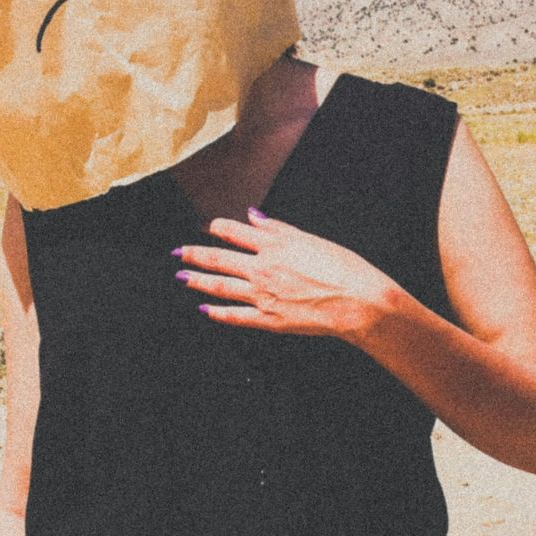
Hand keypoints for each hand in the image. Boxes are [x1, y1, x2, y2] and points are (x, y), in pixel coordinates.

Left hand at [175, 208, 404, 344]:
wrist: (357, 300)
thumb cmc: (343, 268)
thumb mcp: (310, 239)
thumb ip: (278, 228)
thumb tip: (253, 216)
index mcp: (274, 244)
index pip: (234, 232)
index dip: (217, 228)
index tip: (206, 227)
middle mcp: (262, 267)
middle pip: (219, 258)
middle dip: (195, 254)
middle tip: (178, 253)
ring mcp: (262, 294)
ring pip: (221, 286)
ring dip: (198, 281)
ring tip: (182, 277)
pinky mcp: (269, 318)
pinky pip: (236, 316)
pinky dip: (218, 313)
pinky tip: (205, 310)